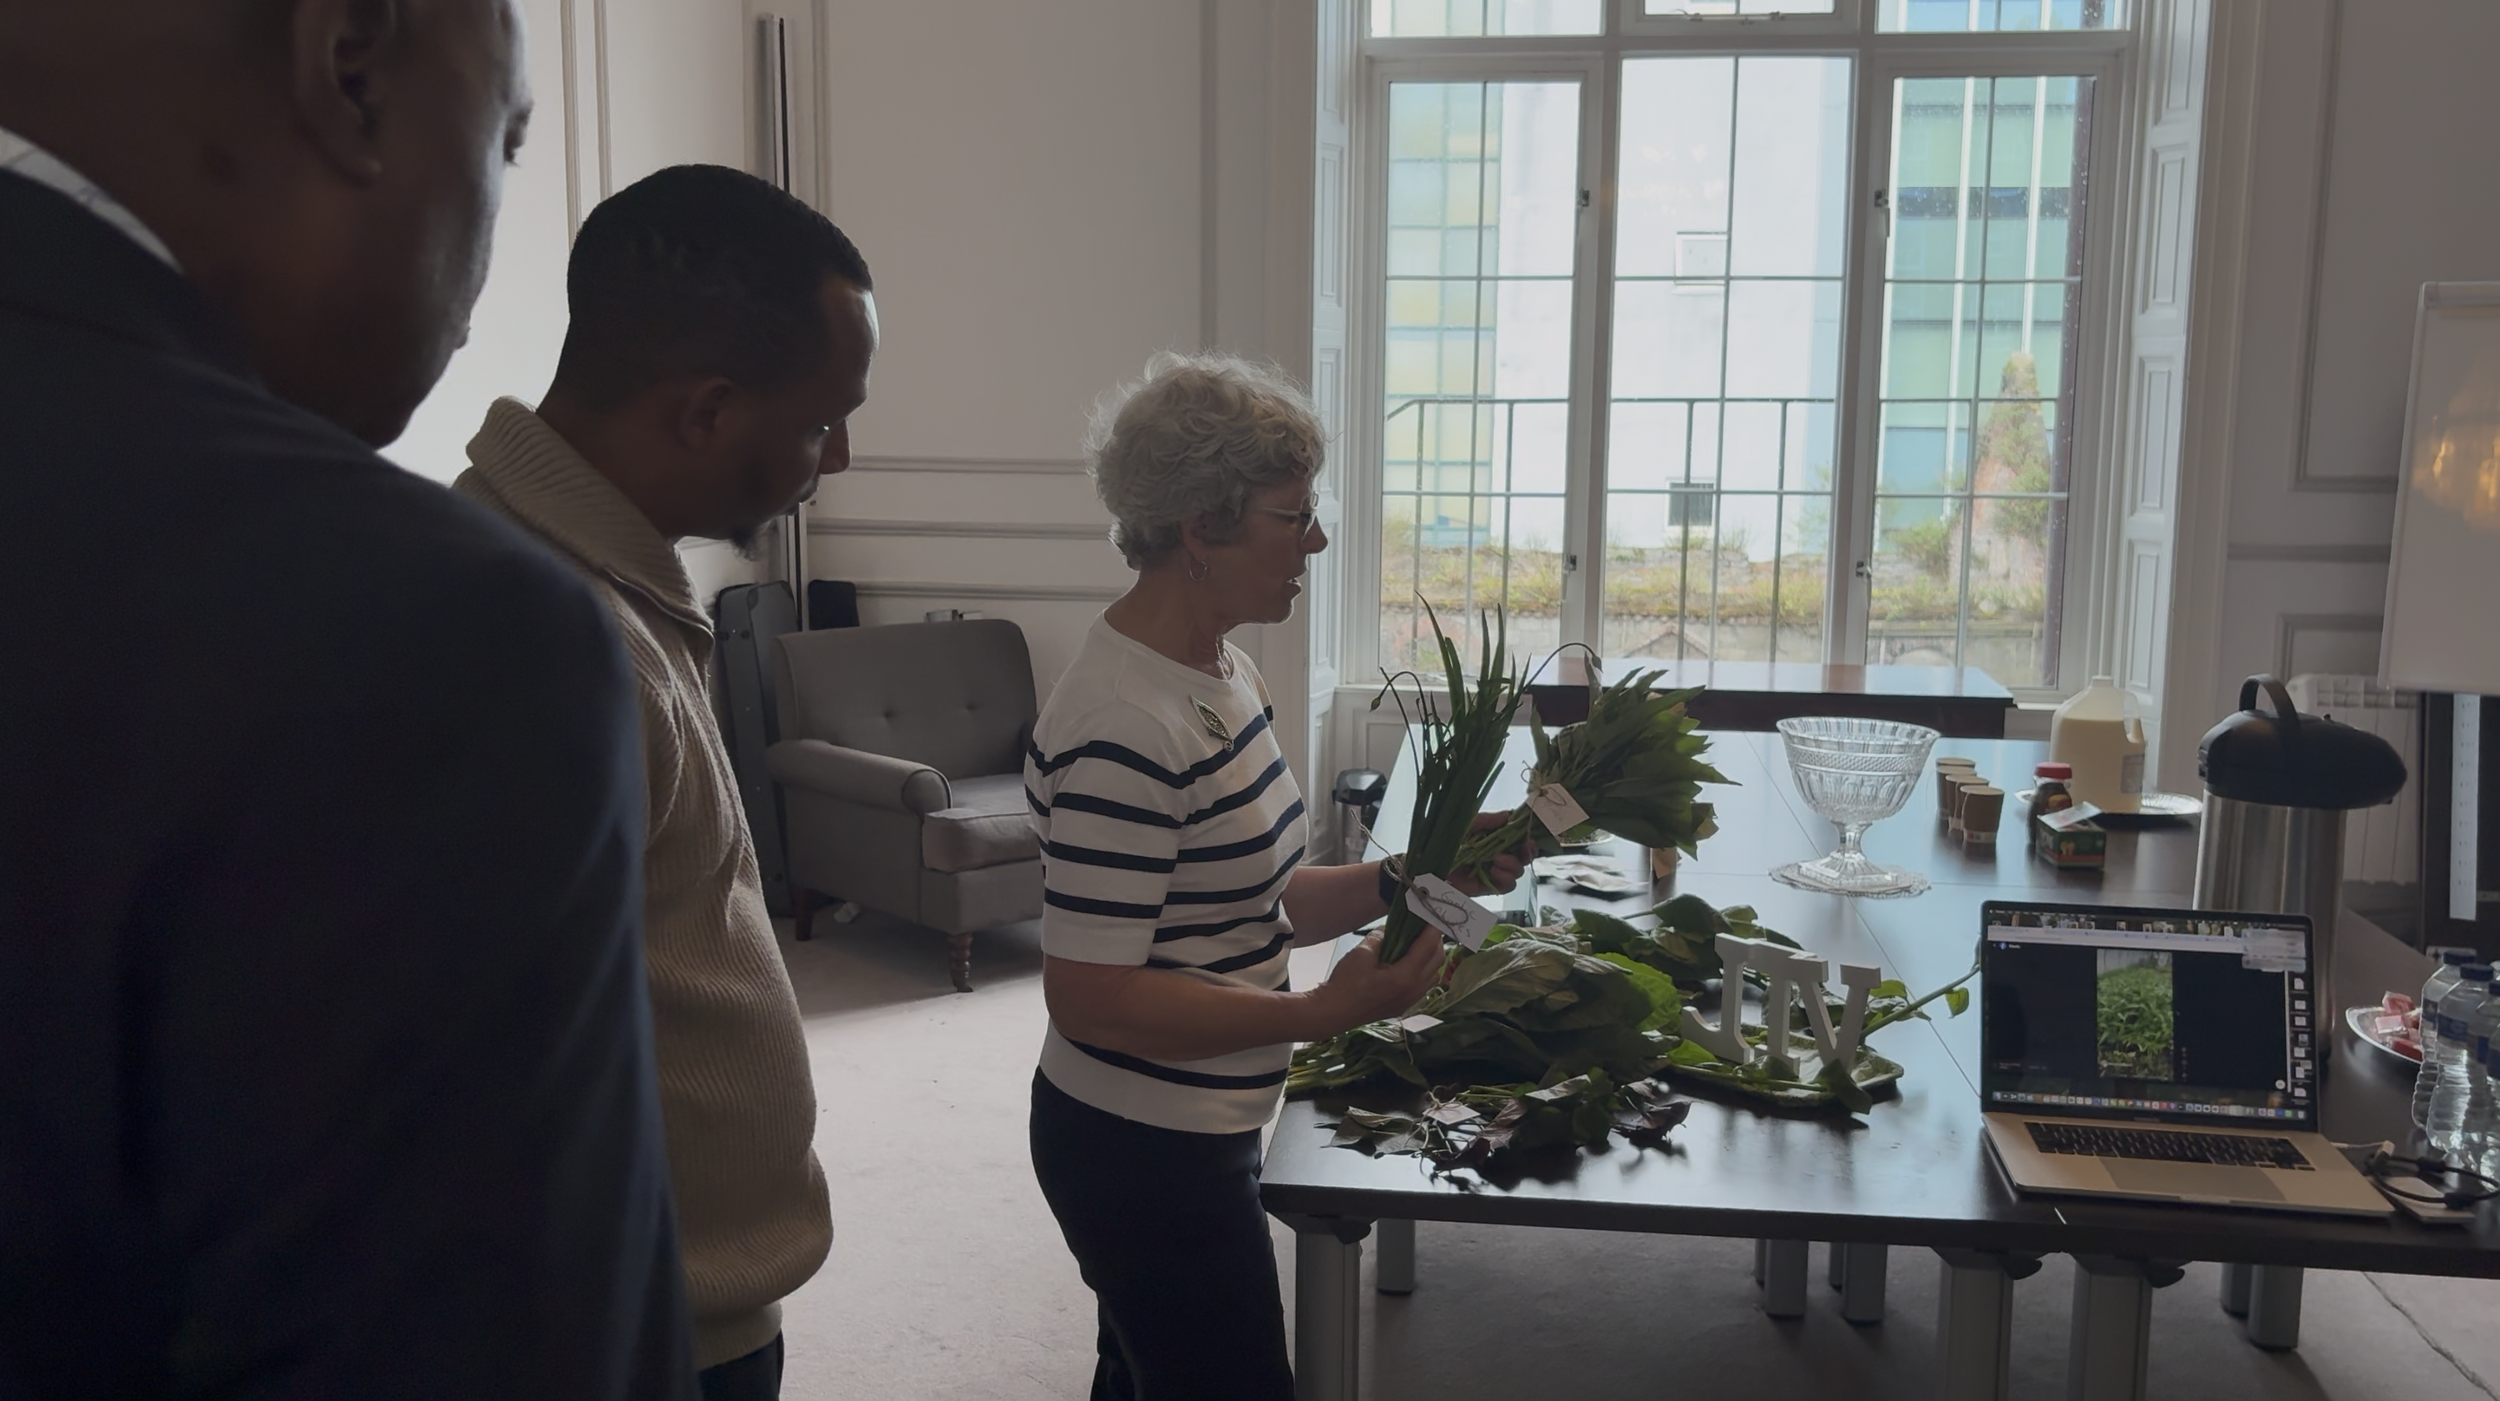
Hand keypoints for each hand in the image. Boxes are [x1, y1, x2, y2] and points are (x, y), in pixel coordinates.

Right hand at [1311, 928, 1446, 1031]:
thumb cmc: (1345, 983)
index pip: (1428, 947)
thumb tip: (1389, 930)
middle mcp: (1413, 990)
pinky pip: (1424, 985)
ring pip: (1434, 974)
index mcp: (1405, 976)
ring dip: (1432, 957)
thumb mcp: (1361, 954)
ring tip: (1419, 942)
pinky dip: (1424, 970)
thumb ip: (1380, 938)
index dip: (1433, 928)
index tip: (1432, 913)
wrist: (1333, 1013)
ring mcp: (1410, 1000)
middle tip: (1425, 925)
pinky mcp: (1403, 1006)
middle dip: (1435, 940)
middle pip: (1437, 960)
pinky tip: (1410, 963)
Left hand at [1446, 810, 1531, 897]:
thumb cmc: (1442, 840)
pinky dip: (1505, 878)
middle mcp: (1494, 855)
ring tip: (1497, 860)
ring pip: (1517, 872)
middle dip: (1526, 852)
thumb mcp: (1466, 824)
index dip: (1526, 839)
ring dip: (1513, 865)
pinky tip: (1494, 871)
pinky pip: (1506, 886)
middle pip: (1522, 857)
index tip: (1527, 837)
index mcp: (1491, 839)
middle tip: (1523, 848)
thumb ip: (1487, 820)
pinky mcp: (1486, 887)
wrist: (1426, 863)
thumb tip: (1509, 815)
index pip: (1517, 839)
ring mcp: (1491, 872)